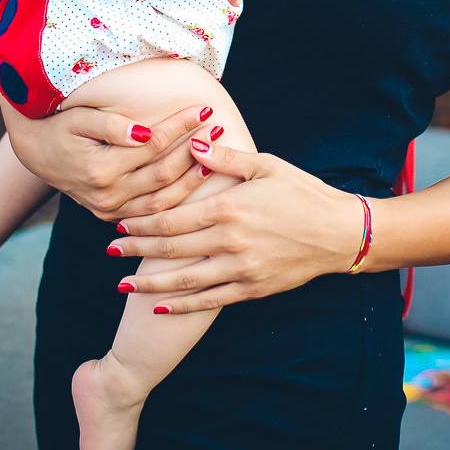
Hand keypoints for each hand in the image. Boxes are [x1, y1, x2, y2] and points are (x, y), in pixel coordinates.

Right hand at [2, 98, 217, 219]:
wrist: (35, 151)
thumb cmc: (60, 126)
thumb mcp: (80, 118)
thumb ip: (113, 125)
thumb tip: (145, 132)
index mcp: (100, 169)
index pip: (152, 146)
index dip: (179, 127)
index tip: (202, 110)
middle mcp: (106, 195)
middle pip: (163, 175)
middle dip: (194, 152)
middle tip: (218, 130)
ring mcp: (109, 210)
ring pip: (162, 201)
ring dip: (192, 179)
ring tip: (216, 157)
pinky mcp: (110, 215)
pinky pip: (151, 213)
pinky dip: (176, 199)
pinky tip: (195, 181)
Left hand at [110, 141, 365, 312]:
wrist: (340, 232)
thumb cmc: (303, 192)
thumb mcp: (266, 166)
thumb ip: (225, 158)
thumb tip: (191, 144)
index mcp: (230, 207)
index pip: (175, 216)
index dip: (144, 221)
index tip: (121, 223)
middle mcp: (231, 240)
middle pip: (172, 247)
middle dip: (137, 250)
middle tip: (110, 252)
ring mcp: (241, 268)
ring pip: (185, 279)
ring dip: (150, 283)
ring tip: (122, 284)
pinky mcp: (252, 289)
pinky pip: (210, 300)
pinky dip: (183, 305)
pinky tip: (161, 306)